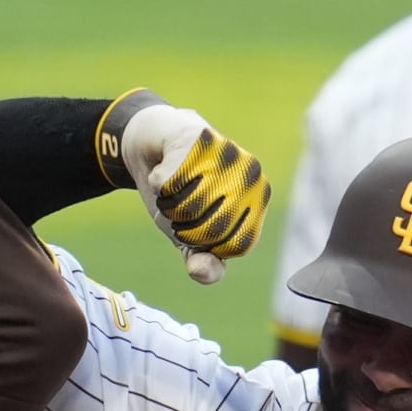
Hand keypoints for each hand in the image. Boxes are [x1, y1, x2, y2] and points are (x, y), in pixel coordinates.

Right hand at [121, 104, 270, 283]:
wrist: (154, 147)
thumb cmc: (181, 193)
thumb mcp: (191, 236)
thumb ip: (203, 261)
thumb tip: (203, 272)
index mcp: (258, 200)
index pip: (235, 245)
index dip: (205, 245)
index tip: (194, 226)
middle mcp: (250, 175)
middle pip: (213, 228)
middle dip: (184, 226)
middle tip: (179, 204)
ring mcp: (228, 153)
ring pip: (190, 205)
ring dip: (168, 203)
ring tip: (172, 186)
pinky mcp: (199, 138)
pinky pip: (171, 182)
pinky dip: (157, 182)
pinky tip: (163, 168)